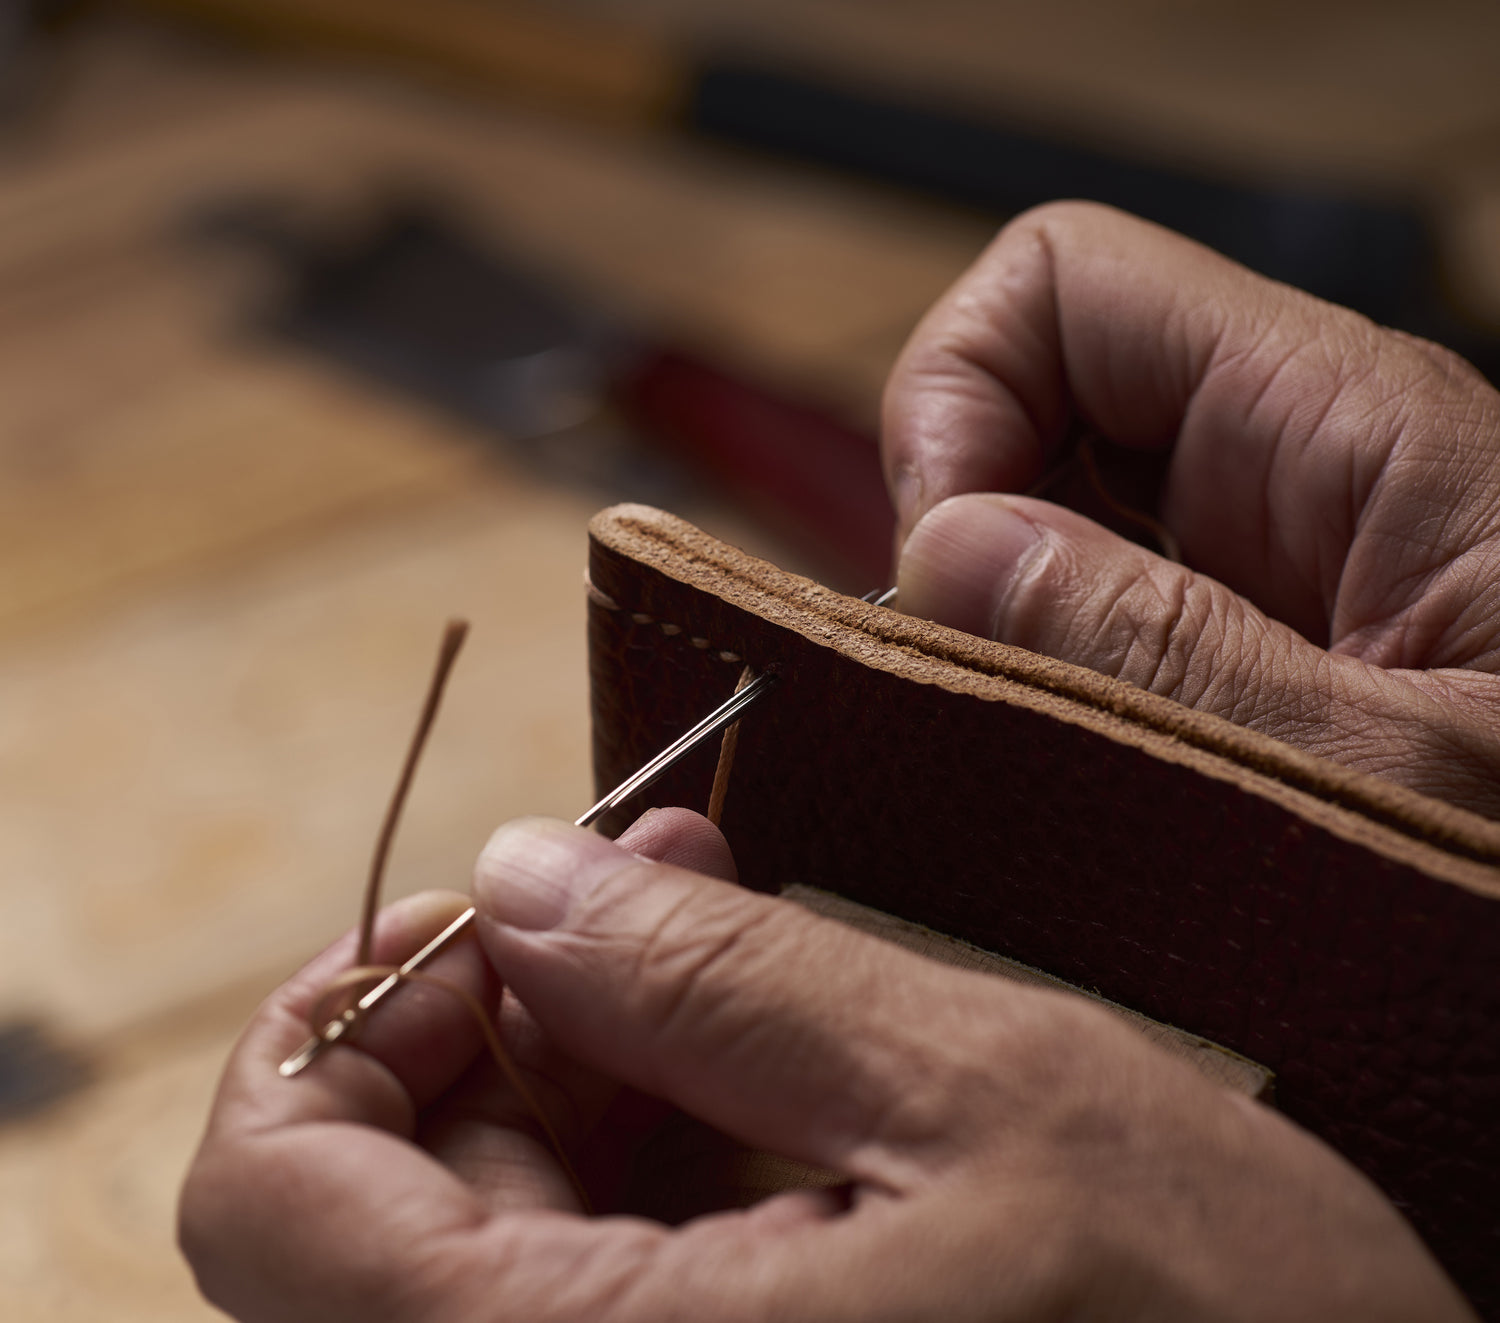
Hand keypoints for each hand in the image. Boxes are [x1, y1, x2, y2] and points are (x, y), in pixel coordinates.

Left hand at [180, 809, 1470, 1320]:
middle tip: (654, 877)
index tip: (483, 918)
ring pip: (499, 1239)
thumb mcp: (986, 1102)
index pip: (270, 1207)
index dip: (341, 1023)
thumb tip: (520, 879)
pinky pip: (609, 1282)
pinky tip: (767, 1046)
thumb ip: (724, 981)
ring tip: (732, 931)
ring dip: (597, 1061)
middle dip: (511, 1013)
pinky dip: (659, 1144)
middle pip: (386, 1211)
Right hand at [883, 202, 1499, 817]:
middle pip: (1027, 405)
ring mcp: (1252, 576)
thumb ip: (1166, 659)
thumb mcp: (1399, 777)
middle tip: (981, 697)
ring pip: (1036, 529)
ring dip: (989, 636)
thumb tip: (946, 552)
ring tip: (1022, 761)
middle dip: (955, 539)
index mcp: (1341, 429)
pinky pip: (1080, 633)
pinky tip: (1057, 787)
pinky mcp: (1237, 665)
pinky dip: (1031, 700)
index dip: (961, 403)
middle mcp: (1285, 479)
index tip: (949, 580)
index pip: (1063, 286)